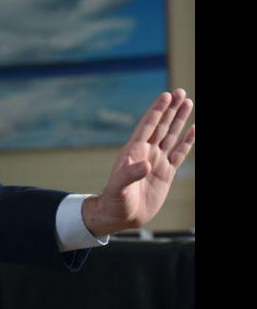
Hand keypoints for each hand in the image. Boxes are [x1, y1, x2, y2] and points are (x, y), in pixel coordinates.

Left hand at [83, 89, 194, 236]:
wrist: (121, 216)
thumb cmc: (115, 201)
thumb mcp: (119, 188)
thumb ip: (130, 175)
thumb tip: (146, 164)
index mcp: (133, 152)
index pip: (147, 126)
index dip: (157, 111)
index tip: (166, 95)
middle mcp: (146, 153)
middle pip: (161, 126)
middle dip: (171, 109)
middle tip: (181, 91)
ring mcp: (157, 161)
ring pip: (171, 136)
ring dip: (179, 120)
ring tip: (188, 102)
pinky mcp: (166, 173)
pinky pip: (179, 154)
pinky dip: (187, 142)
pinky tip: (194, 129)